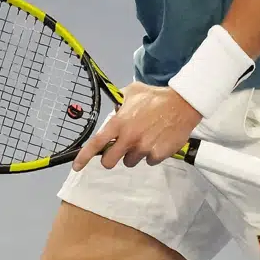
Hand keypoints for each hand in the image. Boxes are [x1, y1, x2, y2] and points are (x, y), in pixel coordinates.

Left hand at [72, 83, 201, 170]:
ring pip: (130, 161)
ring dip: (134, 153)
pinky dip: (151, 154)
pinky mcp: (158, 155)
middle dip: (112, 158)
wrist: (182, 104)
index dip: (84, 157)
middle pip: (110, 161)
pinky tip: (157, 140)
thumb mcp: (131, 92)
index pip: (97, 143)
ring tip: (145, 137)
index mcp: (119, 123)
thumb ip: (118, 102)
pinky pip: (149, 161)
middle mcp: (129, 138)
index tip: (77, 167)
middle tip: (121, 149)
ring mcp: (144, 148)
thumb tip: (114, 110)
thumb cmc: (155, 96)